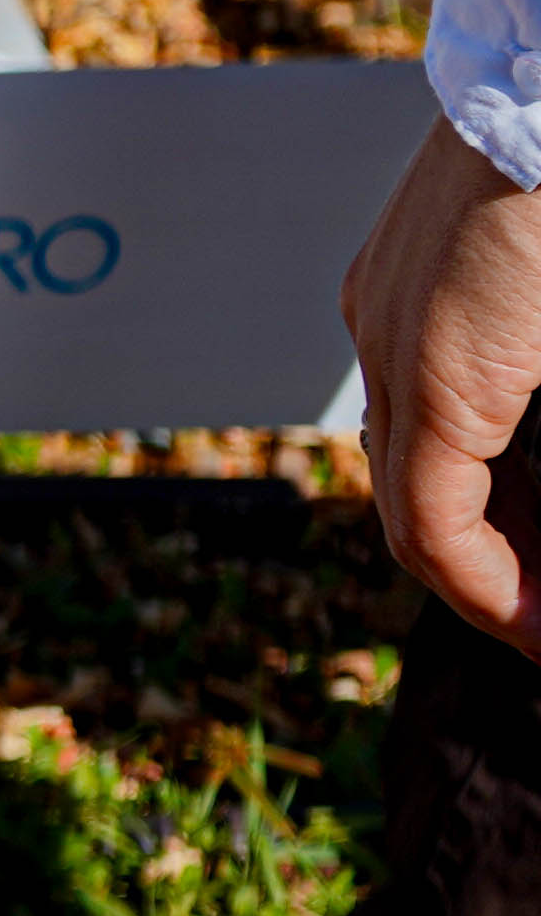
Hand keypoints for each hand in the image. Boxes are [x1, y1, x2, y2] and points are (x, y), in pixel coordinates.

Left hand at [346, 113, 540, 649]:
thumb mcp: (528, 291)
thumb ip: (524, 352)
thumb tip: (530, 397)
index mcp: (421, 296)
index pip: (435, 436)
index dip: (493, 518)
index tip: (539, 572)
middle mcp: (390, 329)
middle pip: (423, 482)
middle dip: (494, 563)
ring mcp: (401, 354)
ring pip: (421, 516)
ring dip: (492, 589)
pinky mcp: (438, 380)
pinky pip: (431, 523)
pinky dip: (484, 586)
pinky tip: (537, 625)